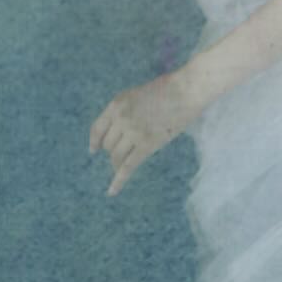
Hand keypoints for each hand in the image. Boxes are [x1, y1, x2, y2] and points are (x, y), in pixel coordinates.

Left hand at [88, 69, 207, 196]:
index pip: (97, 128)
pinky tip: (111, 192)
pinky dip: (118, 181)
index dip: (95, 141)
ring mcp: (133, 132)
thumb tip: (119, 132)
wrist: (187, 90)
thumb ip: (126, 110)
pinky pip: (128, 167)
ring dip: (118, 163)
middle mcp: (121, 118)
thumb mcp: (138, 94)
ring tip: (123, 168)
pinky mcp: (147, 145)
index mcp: (117, 104)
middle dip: (115, 150)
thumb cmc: (168, 89)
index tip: (94, 150)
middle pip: (109, 144)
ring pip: (116, 156)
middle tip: (126, 152)